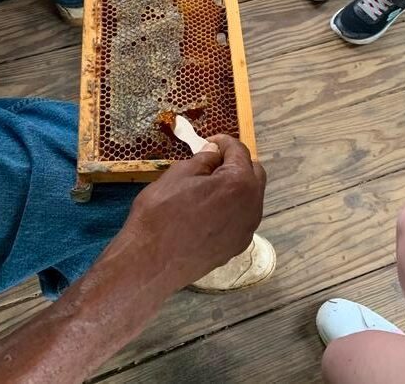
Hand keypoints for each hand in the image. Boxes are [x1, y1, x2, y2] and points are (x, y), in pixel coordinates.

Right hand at [121, 135, 265, 290]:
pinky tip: (207, 210)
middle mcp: (251, 206)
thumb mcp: (178, 174)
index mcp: (239, 182)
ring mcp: (246, 230)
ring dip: (235, 186)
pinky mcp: (237, 247)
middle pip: (253, 173)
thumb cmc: (161, 213)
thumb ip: (203, 160)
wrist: (150, 262)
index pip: (239, 151)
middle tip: (211, 162)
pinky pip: (241, 218)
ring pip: (249, 197)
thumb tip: (213, 154)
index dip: (223, 142)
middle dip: (235, 163)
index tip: (209, 142)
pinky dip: (231, 208)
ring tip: (207, 186)